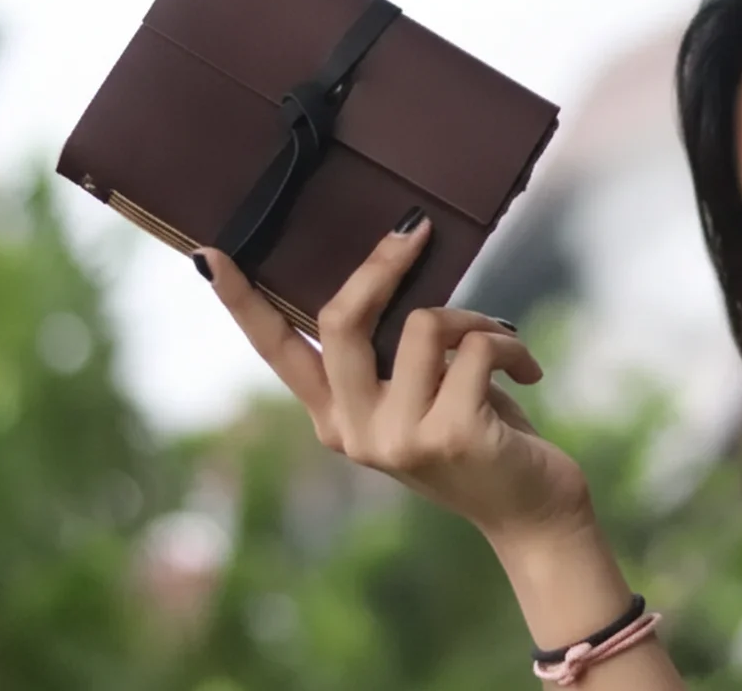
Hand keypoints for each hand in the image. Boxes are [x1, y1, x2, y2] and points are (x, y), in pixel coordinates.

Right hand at [194, 211, 593, 539]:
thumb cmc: (480, 432)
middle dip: (381, 265)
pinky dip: (509, 345)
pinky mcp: (449, 434)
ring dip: (474, 319)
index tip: (208, 254)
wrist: (532, 510)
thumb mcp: (420, 392)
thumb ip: (391, 350)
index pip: (276, 350)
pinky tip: (526, 372)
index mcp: (334, 416)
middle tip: (417, 231)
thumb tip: (391, 262)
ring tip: (500, 343)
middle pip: (339, 319)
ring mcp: (397, 438)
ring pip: (422, 324)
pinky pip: (475, 348)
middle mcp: (353, 431)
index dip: (242, 302)